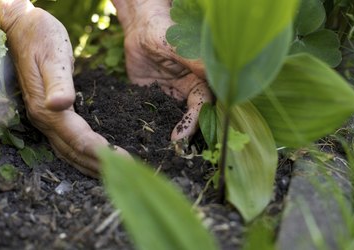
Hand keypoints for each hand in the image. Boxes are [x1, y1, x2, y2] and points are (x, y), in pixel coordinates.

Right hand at [0, 3, 127, 176]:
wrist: (23, 28)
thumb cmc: (41, 37)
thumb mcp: (53, 55)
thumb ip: (57, 82)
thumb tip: (59, 106)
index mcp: (47, 109)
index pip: (78, 139)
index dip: (99, 153)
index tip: (122, 162)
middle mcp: (45, 120)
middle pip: (74, 152)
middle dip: (99, 166)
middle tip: (126, 174)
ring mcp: (46, 119)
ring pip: (69, 151)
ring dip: (91, 165)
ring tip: (114, 173)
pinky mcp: (51, 115)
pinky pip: (68, 142)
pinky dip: (84, 154)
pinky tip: (96, 157)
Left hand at [114, 0, 212, 140]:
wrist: (139, 30)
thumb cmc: (162, 31)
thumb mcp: (176, 46)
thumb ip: (193, 61)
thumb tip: (214, 75)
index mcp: (200, 80)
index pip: (203, 105)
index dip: (194, 122)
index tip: (180, 136)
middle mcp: (189, 91)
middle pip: (192, 118)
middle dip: (185, 135)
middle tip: (173, 152)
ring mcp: (172, 96)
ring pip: (175, 119)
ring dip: (170, 134)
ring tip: (160, 151)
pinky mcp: (156, 99)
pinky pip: (156, 115)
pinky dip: (153, 127)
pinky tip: (146, 138)